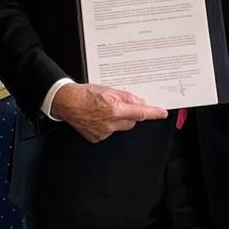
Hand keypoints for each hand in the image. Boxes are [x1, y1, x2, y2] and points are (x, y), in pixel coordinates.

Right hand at [51, 82, 167, 142]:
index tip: (162, 113)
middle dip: (130, 114)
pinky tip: (98, 118)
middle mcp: (110, 124)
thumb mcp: (108, 90)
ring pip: (121, 127)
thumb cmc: (85, 94)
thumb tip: (141, 103)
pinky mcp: (97, 138)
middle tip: (119, 105)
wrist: (66, 102)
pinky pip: (110, 132)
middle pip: (131, 121)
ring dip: (118, 120)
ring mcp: (103, 133)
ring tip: (104, 111)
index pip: (140, 113)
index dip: (153, 113)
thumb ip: (127, 97)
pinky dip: (108, 126)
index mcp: (115, 110)